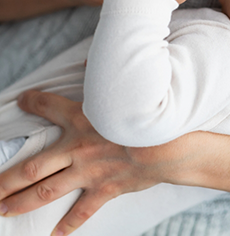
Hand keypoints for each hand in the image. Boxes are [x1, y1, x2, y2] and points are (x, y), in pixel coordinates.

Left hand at [0, 90, 168, 235]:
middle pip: (31, 168)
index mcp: (81, 120)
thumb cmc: (146, 114)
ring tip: (3, 209)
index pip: (49, 107)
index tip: (22, 99)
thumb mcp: (124, 90)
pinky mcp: (103, 189)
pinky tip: (53, 235)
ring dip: (20, 202)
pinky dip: (67, 225)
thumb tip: (90, 59)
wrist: (166, 145)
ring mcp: (87, 172)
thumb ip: (104, 74)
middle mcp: (77, 149)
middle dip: (5, 179)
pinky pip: (81, 211)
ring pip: (44, 192)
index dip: (33, 101)